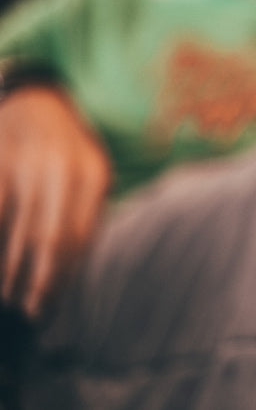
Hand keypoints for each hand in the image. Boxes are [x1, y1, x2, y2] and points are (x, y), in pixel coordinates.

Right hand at [0, 87, 109, 316]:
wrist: (34, 98)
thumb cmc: (68, 147)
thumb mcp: (92, 171)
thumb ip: (89, 211)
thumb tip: (80, 265)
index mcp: (93, 174)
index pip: (79, 236)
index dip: (64, 274)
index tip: (53, 305)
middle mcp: (61, 169)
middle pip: (48, 237)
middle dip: (37, 279)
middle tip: (28, 311)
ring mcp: (26, 164)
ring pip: (15, 228)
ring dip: (9, 267)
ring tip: (7, 296)